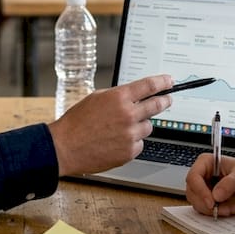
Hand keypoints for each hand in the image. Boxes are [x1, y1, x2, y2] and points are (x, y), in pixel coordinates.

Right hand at [47, 74, 173, 175]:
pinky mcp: (129, 152)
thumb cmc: (77, 123)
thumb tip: (135, 96)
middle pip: (157, 105)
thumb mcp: (96, 98)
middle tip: (167, 100)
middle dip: (164, 101)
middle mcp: (128, 115)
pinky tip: (116, 141)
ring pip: (148, 127)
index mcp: (119, 98)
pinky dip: (132, 142)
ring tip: (121, 128)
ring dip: (140, 125)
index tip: (169, 81)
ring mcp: (130, 135)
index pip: (149, 86)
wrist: (65, 147)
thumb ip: (119, 96)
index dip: (163, 82)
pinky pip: (139, 143)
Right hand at [185, 154, 234, 216]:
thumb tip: (216, 195)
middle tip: (224, 209)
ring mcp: (205, 189)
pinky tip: (234, 209)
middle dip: (207, 205)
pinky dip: (219, 213)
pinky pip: (207, 210)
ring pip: (199, 204)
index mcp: (206, 163)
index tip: (212, 202)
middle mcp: (202, 176)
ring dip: (214, 211)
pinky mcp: (210, 200)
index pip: (193, 177)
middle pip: (193, 193)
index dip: (200, 191)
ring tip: (233, 209)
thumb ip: (230, 183)